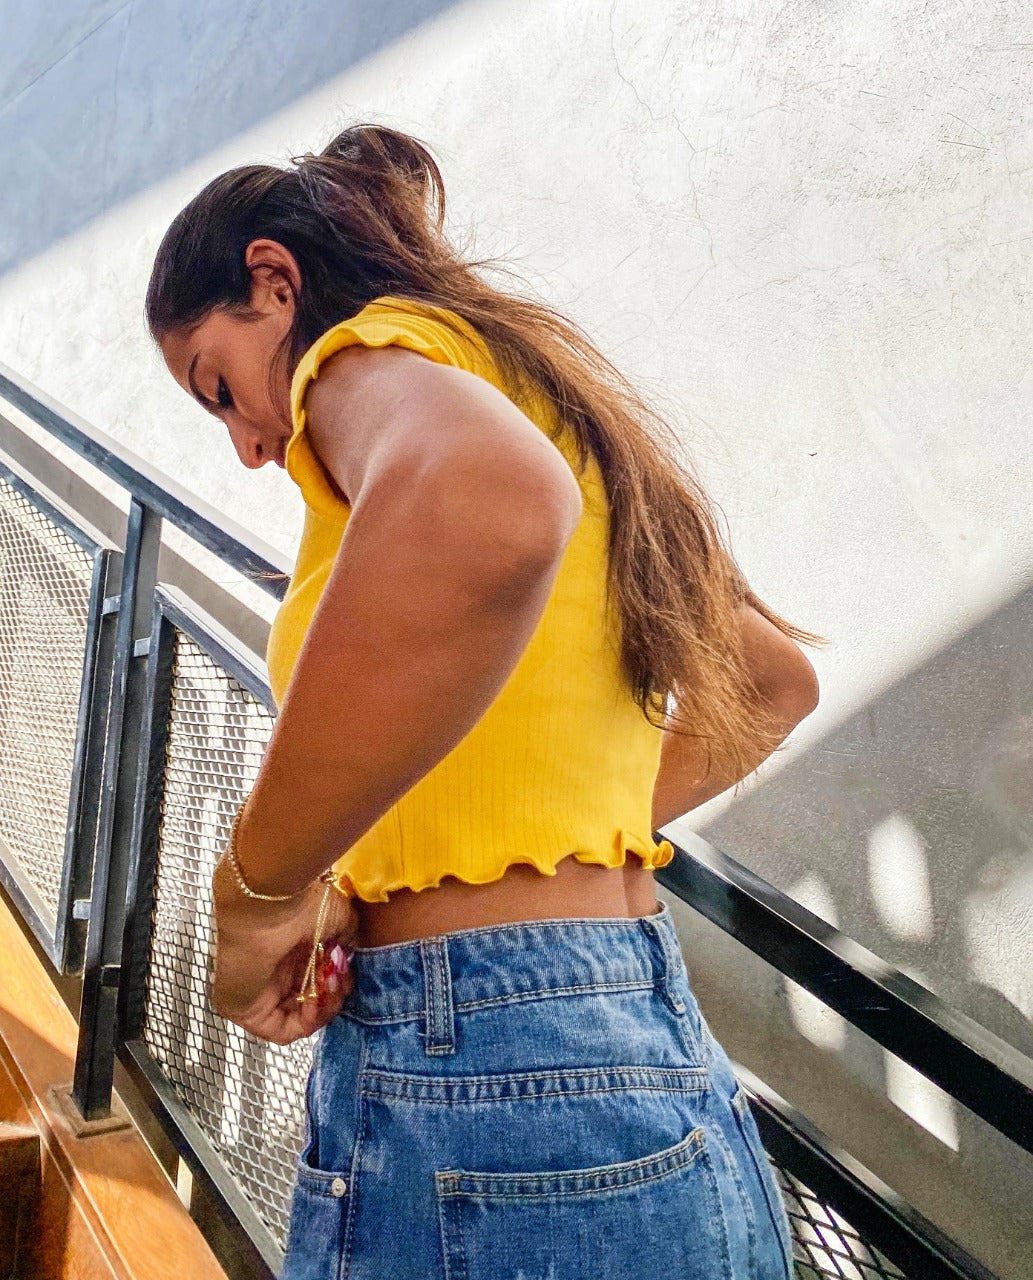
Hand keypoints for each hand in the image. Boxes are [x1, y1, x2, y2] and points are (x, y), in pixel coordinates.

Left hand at [209, 857, 359, 1043]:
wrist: (269, 900)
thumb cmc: (298, 899)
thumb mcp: (338, 916)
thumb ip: (347, 939)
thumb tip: (350, 954)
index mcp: (288, 946)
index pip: (315, 977)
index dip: (337, 978)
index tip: (347, 966)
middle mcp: (272, 968)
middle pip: (309, 998)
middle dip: (333, 993)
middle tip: (340, 976)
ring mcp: (257, 990)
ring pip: (299, 1016)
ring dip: (324, 1006)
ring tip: (331, 984)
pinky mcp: (245, 1009)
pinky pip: (281, 1030)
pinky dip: (307, 1021)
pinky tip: (316, 999)